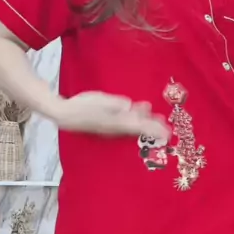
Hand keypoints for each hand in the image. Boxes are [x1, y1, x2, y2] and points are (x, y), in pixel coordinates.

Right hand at [52, 93, 169, 139]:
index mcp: (117, 122)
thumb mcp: (100, 101)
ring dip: (145, 124)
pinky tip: (137, 115)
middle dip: (153, 128)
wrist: (65, 114)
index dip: (154, 128)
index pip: (141, 126)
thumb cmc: (82, 106)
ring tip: (157, 121)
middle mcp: (117, 128)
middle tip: (167, 129)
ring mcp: (112, 128)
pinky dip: (135, 121)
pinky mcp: (107, 125)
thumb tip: (128, 106)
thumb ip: (115, 104)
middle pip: (140, 128)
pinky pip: (126, 126)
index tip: (167, 132)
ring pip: (133, 127)